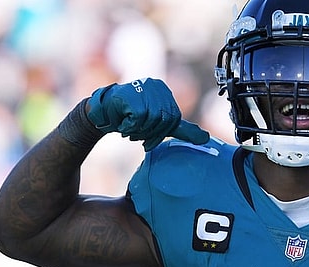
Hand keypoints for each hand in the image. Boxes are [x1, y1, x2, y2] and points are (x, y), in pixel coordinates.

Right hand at [87, 78, 208, 149]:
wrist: (101, 113)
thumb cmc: (131, 117)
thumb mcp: (160, 124)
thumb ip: (182, 130)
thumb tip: (206, 138)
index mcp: (164, 91)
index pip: (173, 119)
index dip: (161, 133)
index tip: (148, 140)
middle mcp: (155, 86)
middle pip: (164, 120)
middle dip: (150, 133)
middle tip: (136, 134)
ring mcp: (142, 87)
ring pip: (152, 119)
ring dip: (139, 130)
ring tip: (128, 128)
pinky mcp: (130, 93)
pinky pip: (138, 117)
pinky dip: (130, 126)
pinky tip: (123, 124)